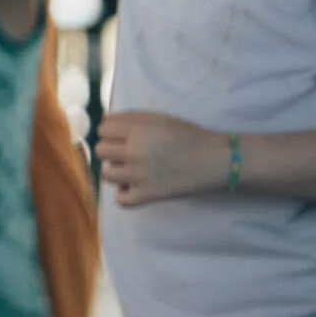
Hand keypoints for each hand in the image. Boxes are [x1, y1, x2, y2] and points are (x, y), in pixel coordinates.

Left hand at [97, 111, 222, 205]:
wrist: (215, 160)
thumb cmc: (188, 136)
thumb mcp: (160, 119)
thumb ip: (131, 117)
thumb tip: (104, 119)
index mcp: (138, 131)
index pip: (103, 129)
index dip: (112, 131)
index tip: (124, 135)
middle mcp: (134, 152)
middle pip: (101, 150)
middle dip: (112, 149)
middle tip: (129, 152)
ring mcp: (139, 176)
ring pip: (106, 174)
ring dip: (116, 171)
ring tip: (131, 168)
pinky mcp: (148, 195)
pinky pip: (120, 199)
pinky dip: (124, 194)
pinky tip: (133, 186)